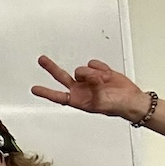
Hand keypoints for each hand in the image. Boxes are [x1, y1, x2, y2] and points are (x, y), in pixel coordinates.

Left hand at [31, 55, 150, 121]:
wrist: (130, 99)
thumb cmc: (115, 106)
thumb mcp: (101, 102)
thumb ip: (94, 87)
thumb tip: (89, 76)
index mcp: (77, 100)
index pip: (58, 96)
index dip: (46, 92)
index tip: (34, 89)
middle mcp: (79, 89)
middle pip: (61, 77)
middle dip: (51, 67)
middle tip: (42, 60)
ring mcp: (87, 79)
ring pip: (82, 69)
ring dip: (94, 73)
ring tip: (104, 82)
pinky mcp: (97, 71)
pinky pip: (93, 63)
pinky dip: (101, 68)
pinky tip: (107, 75)